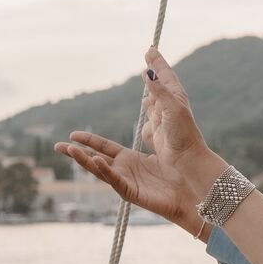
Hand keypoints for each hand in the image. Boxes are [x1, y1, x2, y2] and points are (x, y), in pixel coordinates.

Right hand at [54, 48, 221, 235]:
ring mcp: (132, 179)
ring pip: (102, 168)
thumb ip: (157, 95)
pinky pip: (116, 180)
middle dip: (81, 149)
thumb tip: (146, 72)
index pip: (108, 145)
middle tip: (62, 142)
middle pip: (100, 156)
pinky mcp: (135, 191)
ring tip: (65, 147)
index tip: (72, 131)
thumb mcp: (172, 114)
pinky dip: (104, 170)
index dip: (92, 139)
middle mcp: (131, 167)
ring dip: (83, 158)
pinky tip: (95, 160)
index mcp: (137, 152)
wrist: (200, 176)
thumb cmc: (188, 147)